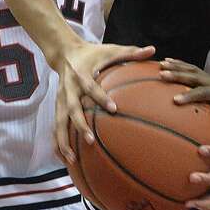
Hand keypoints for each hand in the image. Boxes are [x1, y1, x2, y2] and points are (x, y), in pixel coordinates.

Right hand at [51, 41, 154, 164]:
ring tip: (71, 159)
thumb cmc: (93, 53)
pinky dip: (58, 143)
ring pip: (59, 123)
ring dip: (63, 141)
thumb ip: (131, 51)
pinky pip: (56, 128)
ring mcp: (60, 100)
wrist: (65, 52)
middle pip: (71, 109)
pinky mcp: (57, 107)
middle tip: (90, 140)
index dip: (100, 97)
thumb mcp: (111, 49)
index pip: (91, 87)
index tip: (113, 109)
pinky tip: (65, 160)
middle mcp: (68, 89)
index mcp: (81, 75)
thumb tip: (153, 50)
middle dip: (79, 125)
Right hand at [159, 59, 209, 137]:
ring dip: (176, 67)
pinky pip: (191, 71)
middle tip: (161, 75)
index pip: (205, 92)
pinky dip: (179, 65)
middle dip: (178, 75)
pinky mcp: (208, 81)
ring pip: (192, 70)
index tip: (175, 100)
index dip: (191, 96)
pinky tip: (166, 63)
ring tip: (159, 65)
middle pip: (196, 76)